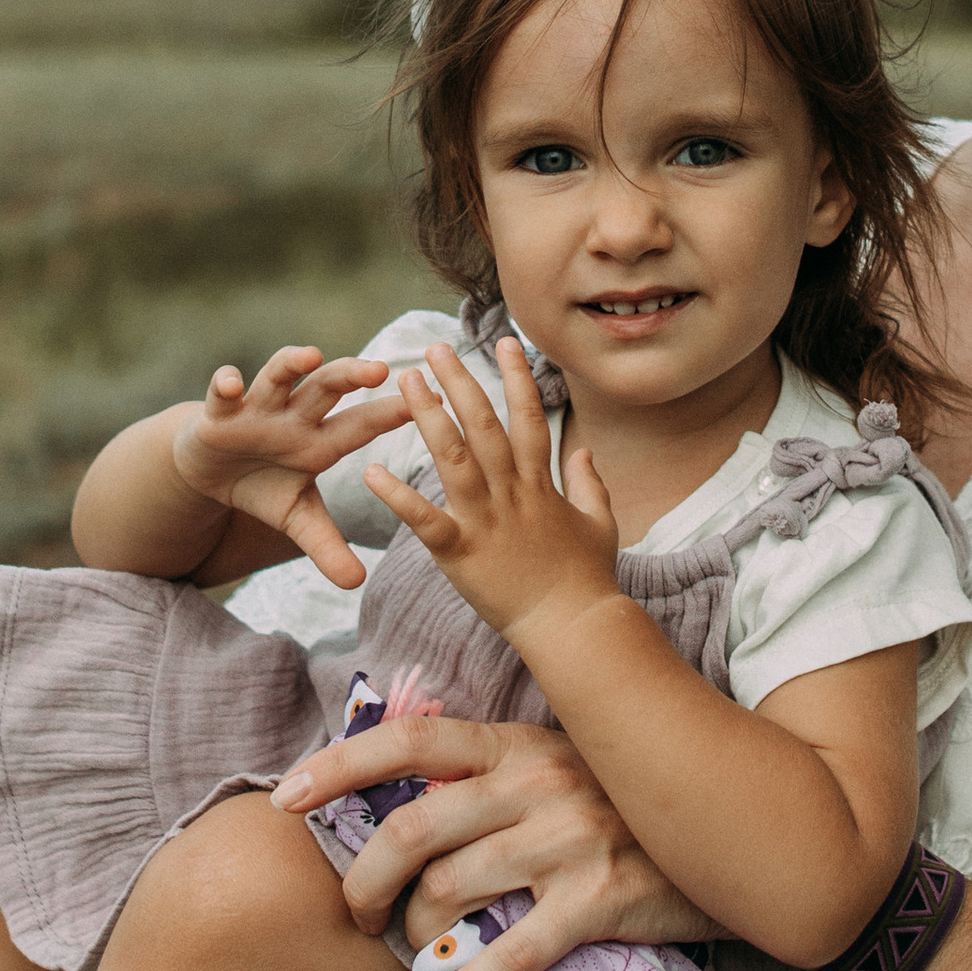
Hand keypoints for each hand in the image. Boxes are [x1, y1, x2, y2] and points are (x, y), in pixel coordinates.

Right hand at [169, 346, 409, 589]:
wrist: (211, 468)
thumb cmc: (264, 484)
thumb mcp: (297, 518)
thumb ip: (327, 546)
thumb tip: (357, 584)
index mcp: (322, 440)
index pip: (364, 424)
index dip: (395, 412)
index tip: (435, 399)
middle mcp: (296, 415)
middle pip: (328, 387)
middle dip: (351, 376)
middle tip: (380, 368)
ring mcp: (258, 408)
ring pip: (277, 376)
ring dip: (291, 364)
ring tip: (310, 356)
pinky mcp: (218, 412)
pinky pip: (220, 393)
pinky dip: (223, 386)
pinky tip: (230, 384)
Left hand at [275, 709, 702, 970]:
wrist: (743, 835)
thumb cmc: (633, 810)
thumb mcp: (562, 767)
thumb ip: (492, 776)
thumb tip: (402, 804)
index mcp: (519, 741)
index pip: (409, 739)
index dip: (339, 766)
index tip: (283, 799)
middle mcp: (538, 779)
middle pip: (412, 827)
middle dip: (364, 880)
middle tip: (356, 917)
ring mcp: (570, 838)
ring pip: (450, 893)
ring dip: (416, 940)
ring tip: (419, 963)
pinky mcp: (601, 899)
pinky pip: (509, 954)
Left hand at [363, 337, 621, 647]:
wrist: (573, 628)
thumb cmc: (587, 580)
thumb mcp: (600, 522)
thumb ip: (589, 483)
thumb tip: (583, 450)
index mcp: (540, 485)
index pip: (527, 418)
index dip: (516, 378)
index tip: (504, 343)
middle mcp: (511, 494)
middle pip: (484, 426)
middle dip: (461, 382)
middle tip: (436, 349)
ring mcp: (485, 521)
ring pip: (453, 458)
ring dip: (428, 416)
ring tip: (407, 383)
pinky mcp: (460, 554)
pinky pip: (424, 519)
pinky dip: (397, 496)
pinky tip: (371, 471)